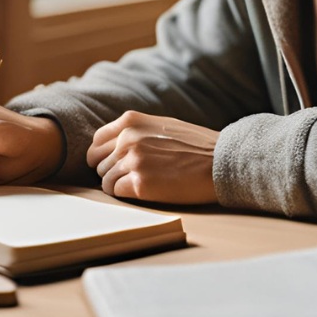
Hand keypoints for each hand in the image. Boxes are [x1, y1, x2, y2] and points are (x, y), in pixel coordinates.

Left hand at [85, 111, 218, 204]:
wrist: (220, 161)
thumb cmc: (195, 145)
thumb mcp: (161, 124)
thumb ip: (136, 130)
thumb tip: (114, 143)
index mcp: (130, 121)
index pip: (97, 141)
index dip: (103, 155)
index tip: (112, 163)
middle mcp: (127, 138)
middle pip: (98, 162)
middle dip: (110, 171)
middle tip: (129, 177)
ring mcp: (132, 160)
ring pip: (105, 180)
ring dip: (119, 185)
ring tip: (142, 184)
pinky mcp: (140, 184)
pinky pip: (115, 192)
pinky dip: (126, 195)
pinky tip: (145, 191)